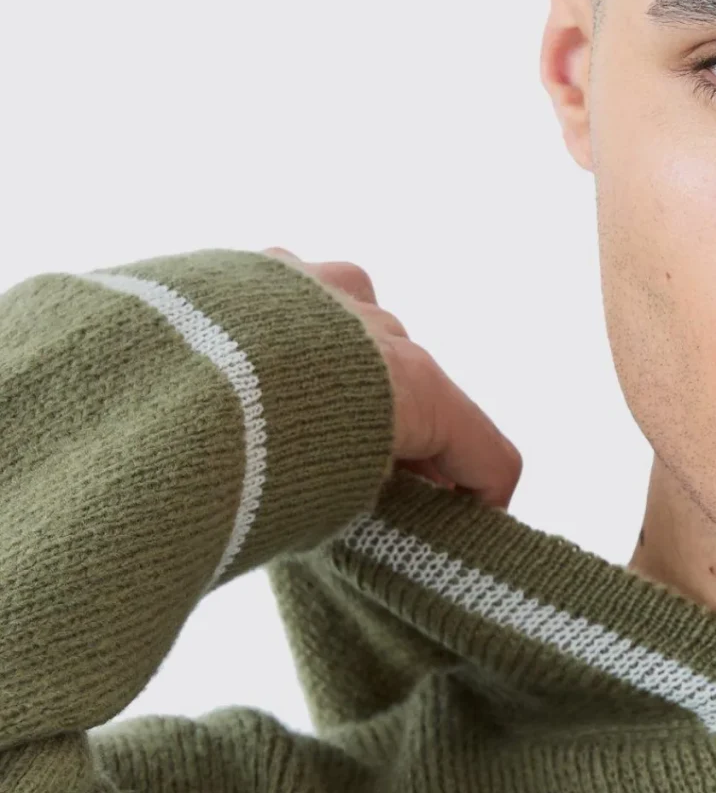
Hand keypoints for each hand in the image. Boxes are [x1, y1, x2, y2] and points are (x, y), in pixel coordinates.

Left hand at [263, 251, 522, 509]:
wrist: (148, 392)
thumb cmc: (244, 465)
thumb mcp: (324, 511)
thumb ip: (367, 498)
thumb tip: (362, 499)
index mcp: (415, 386)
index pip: (489, 453)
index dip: (482, 501)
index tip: (456, 530)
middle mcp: (381, 325)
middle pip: (418, 390)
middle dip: (398, 434)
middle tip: (351, 482)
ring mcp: (322, 284)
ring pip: (358, 331)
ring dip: (344, 372)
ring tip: (287, 416)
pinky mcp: (261, 263)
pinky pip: (298, 295)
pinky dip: (289, 330)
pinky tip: (247, 364)